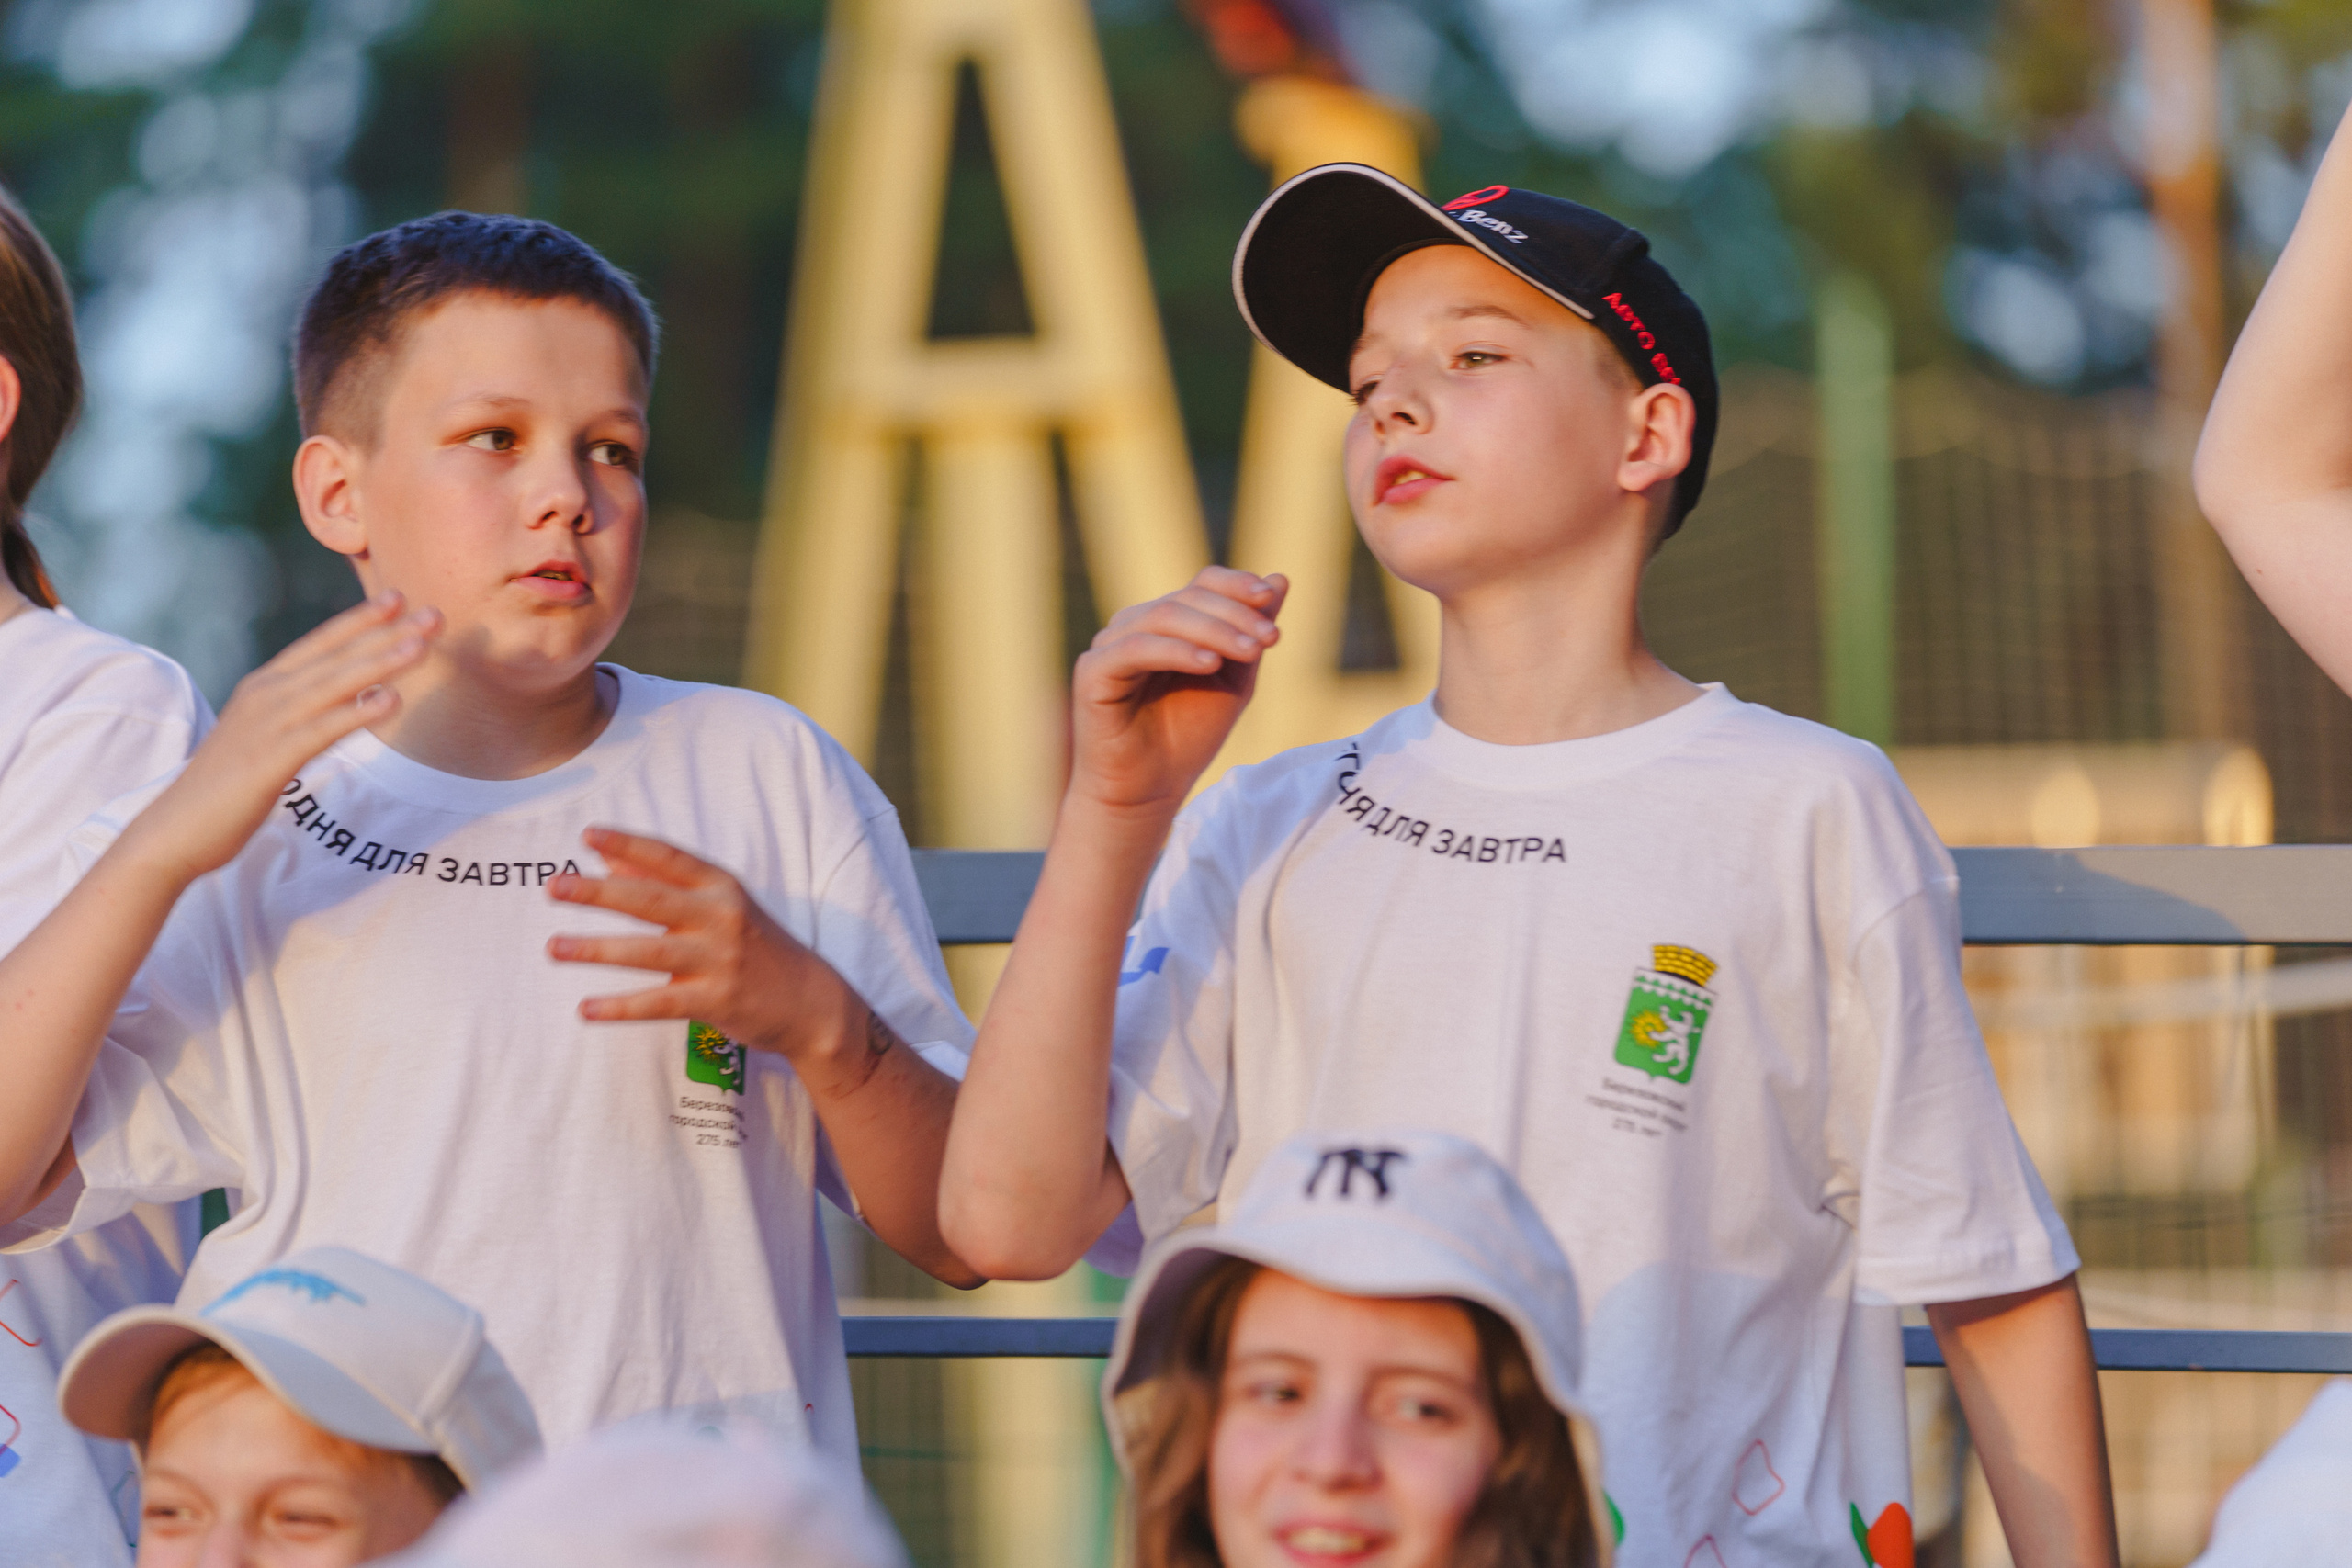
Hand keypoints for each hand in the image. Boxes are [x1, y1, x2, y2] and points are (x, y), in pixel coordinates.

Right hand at [118, 593, 438, 884]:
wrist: (176, 830)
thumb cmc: (226, 788)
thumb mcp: (266, 737)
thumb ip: (299, 713)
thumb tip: (345, 700)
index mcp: (264, 687)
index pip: (319, 643)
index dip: (359, 619)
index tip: (398, 597)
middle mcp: (266, 695)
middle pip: (336, 656)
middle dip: (386, 633)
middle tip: (434, 614)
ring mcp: (267, 724)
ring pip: (334, 685)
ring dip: (381, 662)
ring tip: (423, 645)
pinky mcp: (271, 759)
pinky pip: (322, 730)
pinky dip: (358, 713)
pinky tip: (393, 700)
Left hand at [546, 828, 865, 1066]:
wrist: (810, 1002)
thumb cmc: (757, 947)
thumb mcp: (719, 906)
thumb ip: (664, 882)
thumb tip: (607, 857)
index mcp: (722, 888)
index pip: (669, 858)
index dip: (628, 844)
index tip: (587, 835)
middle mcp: (722, 918)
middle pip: (651, 900)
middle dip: (599, 892)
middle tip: (554, 887)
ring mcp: (719, 960)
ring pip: (649, 952)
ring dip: (597, 950)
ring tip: (554, 947)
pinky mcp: (716, 1001)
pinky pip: (659, 1003)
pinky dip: (620, 1007)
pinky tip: (585, 1010)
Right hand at [1070, 566, 1285, 814]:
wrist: (1148, 792)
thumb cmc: (1187, 737)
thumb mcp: (1233, 680)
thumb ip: (1251, 632)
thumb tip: (1280, 579)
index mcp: (1167, 622)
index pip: (1202, 584)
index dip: (1237, 585)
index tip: (1271, 599)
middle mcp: (1135, 625)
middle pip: (1187, 598)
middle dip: (1234, 615)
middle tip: (1269, 639)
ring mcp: (1109, 645)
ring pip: (1164, 617)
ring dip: (1214, 631)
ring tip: (1250, 652)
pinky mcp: (1092, 672)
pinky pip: (1135, 648)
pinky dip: (1176, 651)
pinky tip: (1210, 665)